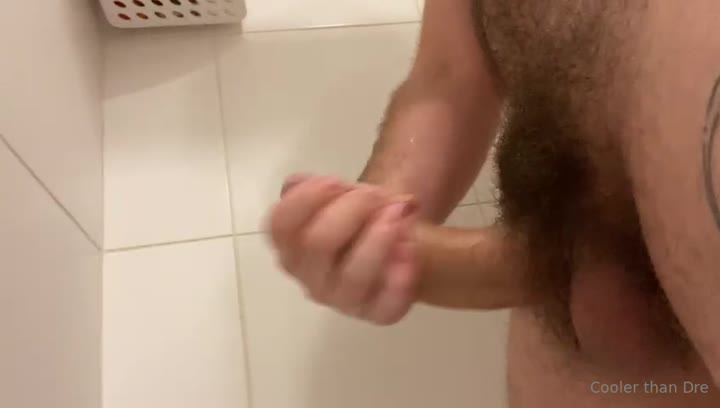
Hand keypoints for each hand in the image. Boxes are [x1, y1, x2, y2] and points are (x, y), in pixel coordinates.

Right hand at [267, 174, 418, 324]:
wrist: (396, 242)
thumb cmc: (357, 217)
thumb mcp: (337, 193)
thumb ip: (322, 186)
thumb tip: (323, 186)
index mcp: (290, 245)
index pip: (280, 225)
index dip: (307, 199)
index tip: (335, 181)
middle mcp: (308, 276)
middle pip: (317, 244)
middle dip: (351, 209)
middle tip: (376, 194)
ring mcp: (341, 300)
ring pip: (353, 275)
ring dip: (378, 238)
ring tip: (399, 213)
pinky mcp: (376, 313)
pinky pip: (386, 302)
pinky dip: (400, 274)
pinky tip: (408, 248)